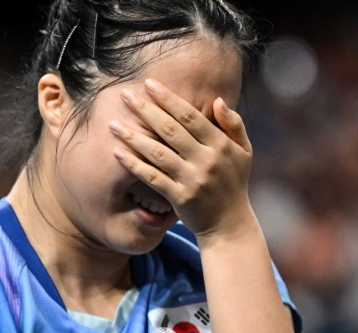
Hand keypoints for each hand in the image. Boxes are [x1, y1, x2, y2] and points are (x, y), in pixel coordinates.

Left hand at [108, 78, 252, 236]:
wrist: (229, 224)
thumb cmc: (234, 183)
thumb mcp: (243, 152)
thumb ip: (234, 125)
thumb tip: (218, 100)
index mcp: (221, 145)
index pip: (191, 116)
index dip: (168, 99)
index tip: (149, 83)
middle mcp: (207, 160)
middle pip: (171, 130)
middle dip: (146, 110)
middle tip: (124, 94)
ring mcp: (192, 180)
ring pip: (158, 153)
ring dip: (133, 137)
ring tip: (113, 124)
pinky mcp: (180, 198)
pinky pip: (153, 178)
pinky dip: (135, 165)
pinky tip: (118, 153)